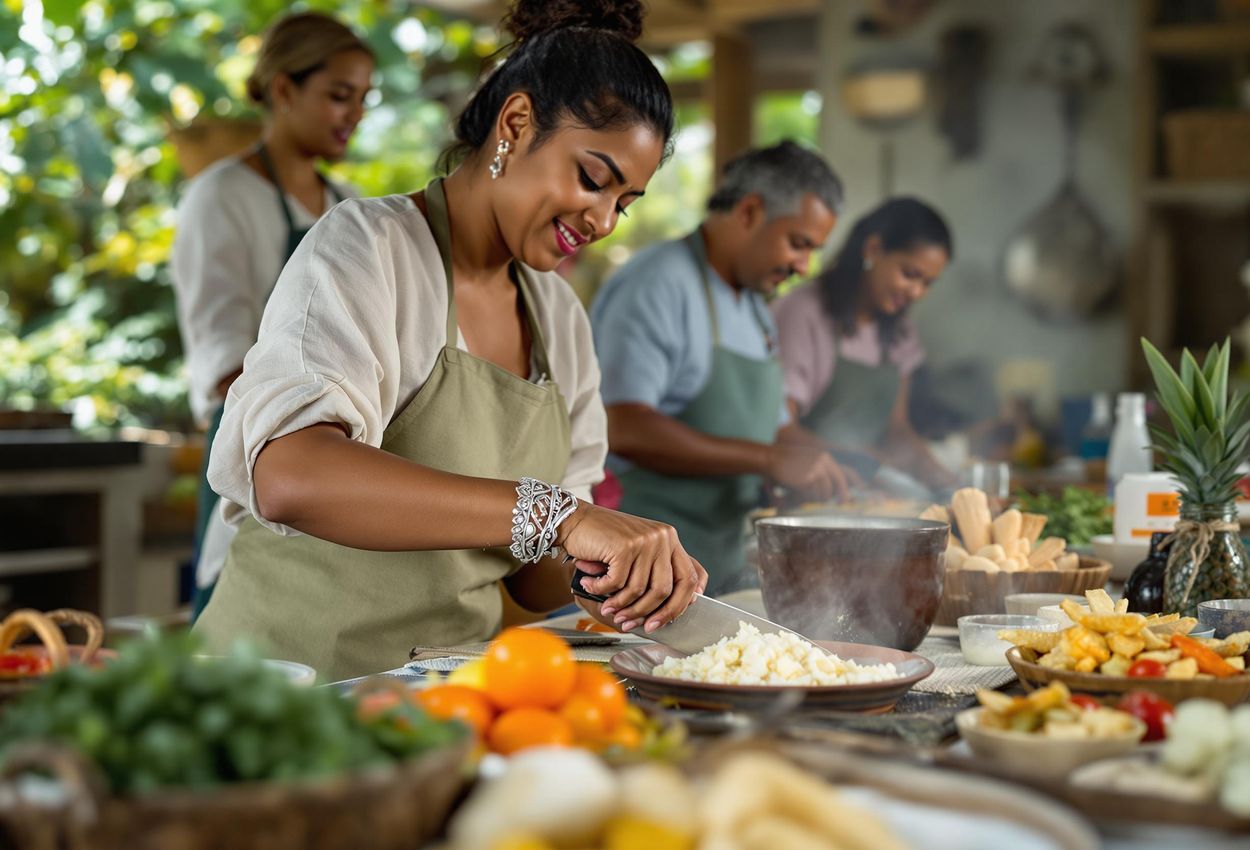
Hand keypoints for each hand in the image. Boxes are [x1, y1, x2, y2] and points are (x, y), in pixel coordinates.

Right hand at [556, 503, 706, 632]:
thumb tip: (668, 611)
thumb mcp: (635, 553)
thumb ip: (652, 573)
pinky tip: (591, 586)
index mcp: (669, 539)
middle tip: (637, 626)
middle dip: (653, 614)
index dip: (685, 601)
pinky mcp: (625, 546)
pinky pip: (618, 584)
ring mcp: (645, 541)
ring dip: (622, 606)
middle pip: (668, 589)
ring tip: (608, 609)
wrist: (573, 519)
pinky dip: (602, 591)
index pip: (692, 575)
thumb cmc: (602, 540)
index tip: (671, 617)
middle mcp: (663, 538)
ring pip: (640, 591)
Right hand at [765, 443, 851, 502]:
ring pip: (824, 492)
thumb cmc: (788, 462)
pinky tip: (799, 492)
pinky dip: (807, 497)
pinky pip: (812, 495)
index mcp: (825, 457)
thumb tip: (835, 489)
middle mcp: (824, 462)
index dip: (854, 482)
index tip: (858, 492)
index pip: (845, 471)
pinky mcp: (808, 479)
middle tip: (843, 503)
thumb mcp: (809, 460)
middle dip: (842, 494)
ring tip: (807, 493)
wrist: (771, 458)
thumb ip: (822, 471)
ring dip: (818, 497)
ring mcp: (816, 470)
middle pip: (838, 482)